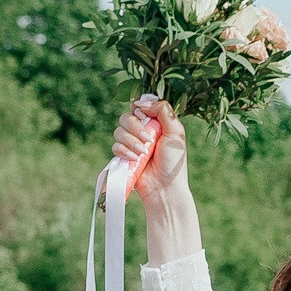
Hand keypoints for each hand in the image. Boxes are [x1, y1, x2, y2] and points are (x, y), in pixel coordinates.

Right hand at [112, 94, 191, 215]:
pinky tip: (135, 159)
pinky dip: (125, 151)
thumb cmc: (173, 161)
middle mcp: (142, 131)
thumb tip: (142, 103)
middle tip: (148, 140)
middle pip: (127, 116)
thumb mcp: (176, 132)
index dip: (139, 108)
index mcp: (156, 123)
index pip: (140, 106)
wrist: (164, 187)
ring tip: (144, 153)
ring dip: (131, 141)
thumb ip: (163, 111)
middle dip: (135, 127)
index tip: (144, 116)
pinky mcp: (124, 156)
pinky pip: (115, 146)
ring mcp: (132, 144)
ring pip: (119, 130)